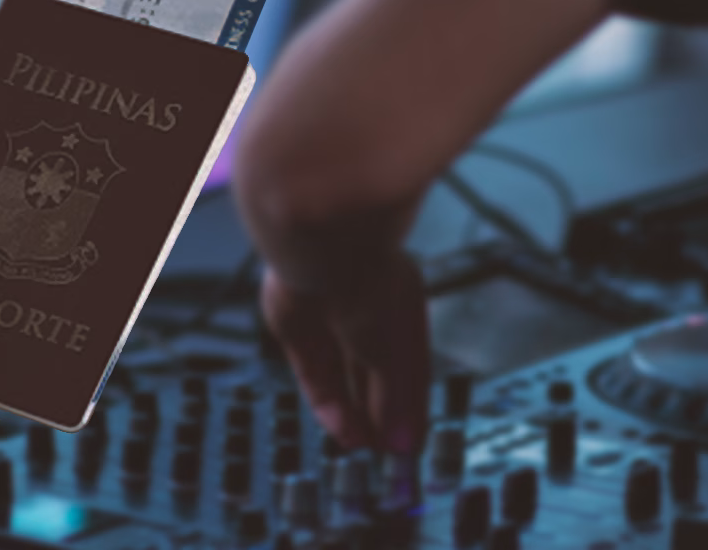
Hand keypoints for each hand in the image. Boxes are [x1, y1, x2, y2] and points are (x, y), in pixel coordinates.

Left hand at [260, 252, 429, 454]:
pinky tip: (344, 432)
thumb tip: (405, 442)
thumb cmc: (375, 292)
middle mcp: (366, 313)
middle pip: (372, 375)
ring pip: (342, 378)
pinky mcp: (296, 329)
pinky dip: (329, 406)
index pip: (407, 368)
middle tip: (387, 452)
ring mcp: (329, 320)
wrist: (326, 256)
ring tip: (365, 450)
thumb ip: (399, 402)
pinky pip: (314, 376)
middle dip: (380, 415)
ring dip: (354, 415)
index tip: (411, 441)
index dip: (409, 407)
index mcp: (402, 309)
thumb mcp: (399, 359)